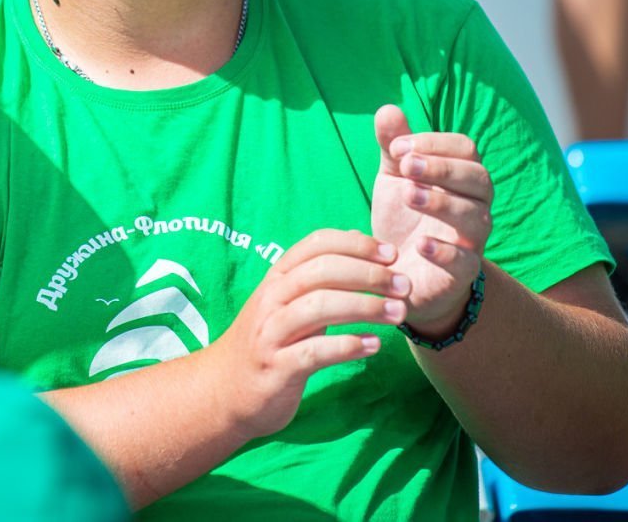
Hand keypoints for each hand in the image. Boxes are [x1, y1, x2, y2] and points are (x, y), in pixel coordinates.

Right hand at [207, 229, 404, 437]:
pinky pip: (314, 352)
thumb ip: (321, 273)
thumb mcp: (289, 301)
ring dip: (364, 307)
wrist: (223, 391)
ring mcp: (270, 333)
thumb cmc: (267, 342)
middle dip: (368, 274)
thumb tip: (358, 237)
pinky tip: (373, 346)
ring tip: (398, 315)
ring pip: (319, 306)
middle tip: (404, 286)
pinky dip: (347, 346)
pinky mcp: (276, 367)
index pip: (316, 244)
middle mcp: (271, 299)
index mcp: (277, 278)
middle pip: (321, 271)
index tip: (392, 253)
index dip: (356, 244)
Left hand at [370, 105, 492, 340]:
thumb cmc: (403, 218)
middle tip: (405, 165)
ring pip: (475, 216)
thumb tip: (387, 110)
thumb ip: (393, 147)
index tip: (398, 148)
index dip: (435, 144)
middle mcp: (475, 204)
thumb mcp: (393, 179)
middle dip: (442, 168)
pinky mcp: (463, 273)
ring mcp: (473, 239)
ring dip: (442, 202)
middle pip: (478, 178)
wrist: (400, 274)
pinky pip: (465, 260)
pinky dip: (444, 250)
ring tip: (408, 194)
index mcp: (462, 176)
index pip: (465, 149)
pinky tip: (420, 243)